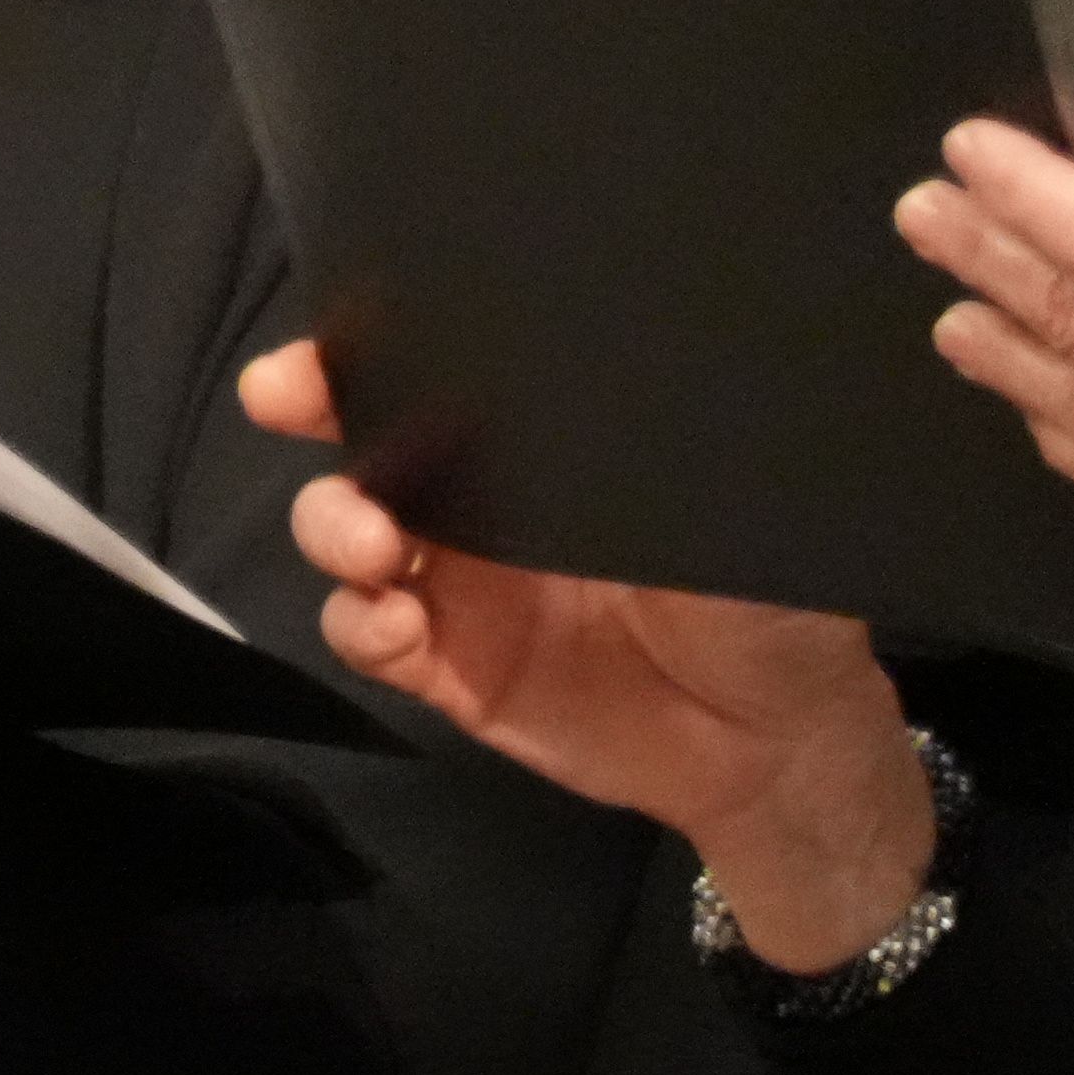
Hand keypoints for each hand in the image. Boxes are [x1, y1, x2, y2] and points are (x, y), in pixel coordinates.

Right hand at [240, 338, 927, 969]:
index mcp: (546, 442)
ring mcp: (455, 583)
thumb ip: (656, 449)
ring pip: (346, 529)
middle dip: (310, 402)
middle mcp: (482, 498)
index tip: (337, 330)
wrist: (781, 745)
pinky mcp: (445, 666)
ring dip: (335, 524)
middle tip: (292, 400)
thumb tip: (605, 378)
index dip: (371, 343)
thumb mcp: (727, 506)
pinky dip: (360, 622)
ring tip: (374, 544)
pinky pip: (365, 633)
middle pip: (365, 431)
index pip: (439, 370)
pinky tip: (394, 624)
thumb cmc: (771, 603)